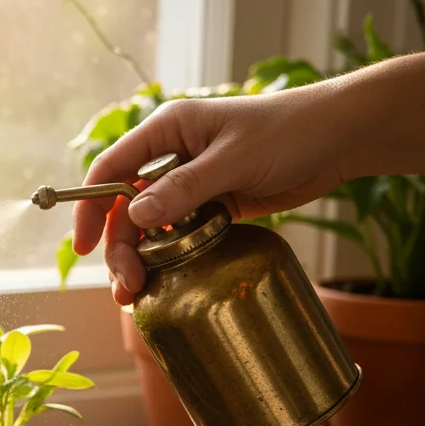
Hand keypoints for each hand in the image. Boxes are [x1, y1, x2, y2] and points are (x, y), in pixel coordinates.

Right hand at [72, 88, 347, 304]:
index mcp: (166, 131)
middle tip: (128, 285)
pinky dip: (169, 258)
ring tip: (139, 294)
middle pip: (126, 209)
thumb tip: (136, 216)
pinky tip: (166, 281)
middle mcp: (171, 157)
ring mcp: (191, 184)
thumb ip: (185, 187)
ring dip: (141, 260)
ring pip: (150, 227)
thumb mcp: (235, 158)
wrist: (340, 138)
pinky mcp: (212, 206)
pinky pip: (178, 236)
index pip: (110, 170)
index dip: (90, 208)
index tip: (84, 247)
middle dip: (120, 248)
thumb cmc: (290, 131)